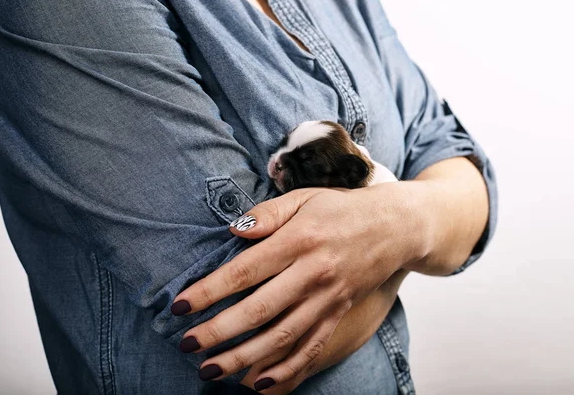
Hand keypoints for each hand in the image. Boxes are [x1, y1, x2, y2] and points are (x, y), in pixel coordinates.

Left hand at [172, 183, 430, 389]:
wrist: (394, 227)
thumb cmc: (341, 209)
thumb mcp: (304, 198)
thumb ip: (267, 213)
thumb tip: (233, 230)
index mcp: (299, 240)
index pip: (245, 271)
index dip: (209, 291)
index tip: (179, 305)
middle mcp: (313, 274)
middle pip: (259, 311)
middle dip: (218, 332)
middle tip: (187, 344)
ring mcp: (328, 299)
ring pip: (282, 338)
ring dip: (244, 359)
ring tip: (211, 370)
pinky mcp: (339, 314)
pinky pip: (311, 349)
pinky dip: (286, 371)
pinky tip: (260, 384)